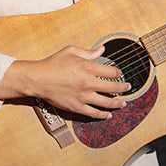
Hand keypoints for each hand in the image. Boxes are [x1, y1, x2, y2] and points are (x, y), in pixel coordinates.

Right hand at [0, 45, 129, 119]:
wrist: (38, 79)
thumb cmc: (53, 63)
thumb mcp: (71, 51)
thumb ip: (89, 52)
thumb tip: (102, 49)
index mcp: (88, 67)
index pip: (112, 72)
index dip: (118, 73)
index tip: (120, 74)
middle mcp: (88, 82)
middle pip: (113, 88)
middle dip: (124, 88)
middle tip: (128, 88)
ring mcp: (83, 96)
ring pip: (107, 103)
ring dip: (117, 103)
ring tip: (123, 103)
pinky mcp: (77, 107)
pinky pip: (94, 113)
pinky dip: (103, 115)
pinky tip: (108, 115)